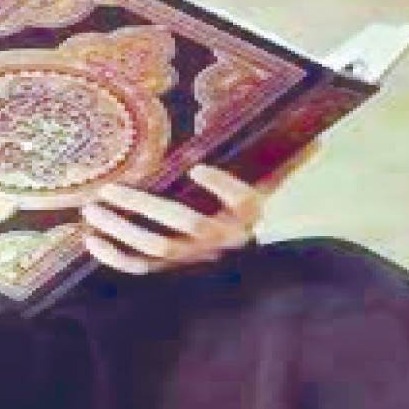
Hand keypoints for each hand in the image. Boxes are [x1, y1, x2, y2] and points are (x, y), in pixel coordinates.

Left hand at [81, 143, 317, 274]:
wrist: (238, 260)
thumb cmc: (243, 209)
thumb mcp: (265, 183)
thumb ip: (283, 161)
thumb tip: (316, 138)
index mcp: (249, 214)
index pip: (243, 200)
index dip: (221, 187)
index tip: (197, 168)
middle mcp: (222, 238)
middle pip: (184, 224)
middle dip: (144, 206)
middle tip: (110, 187)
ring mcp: (194, 257)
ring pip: (157, 248)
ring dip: (122, 228)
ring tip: (92, 207)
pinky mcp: (171, 270)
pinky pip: (141, 269)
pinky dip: (115, 259)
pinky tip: (91, 240)